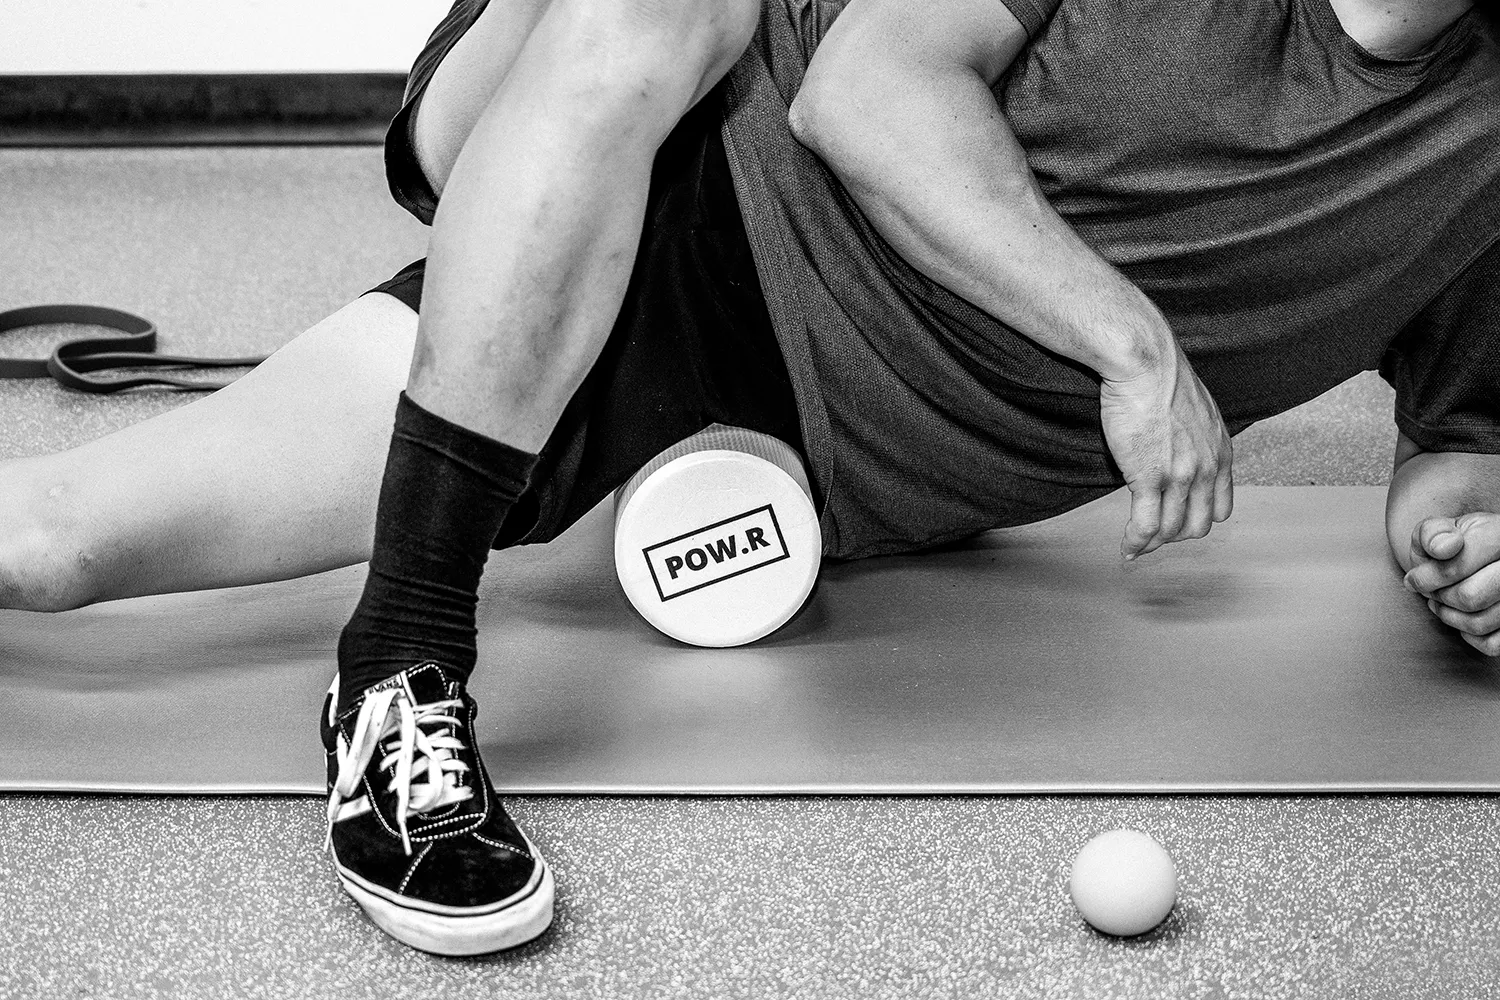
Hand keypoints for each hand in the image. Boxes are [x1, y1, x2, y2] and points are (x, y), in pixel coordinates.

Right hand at [1099, 342, 1233, 559]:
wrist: (1146, 364)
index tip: (1178, 520)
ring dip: (1153, 544)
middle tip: (1154, 535)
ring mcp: (1180, 477)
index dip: (1198, 519)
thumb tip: (1182, 443)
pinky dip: (1135, 542)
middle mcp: (1207, 470)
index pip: (1221, 508)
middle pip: (1198, 526)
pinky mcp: (1149, 478)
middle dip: (1176, 536)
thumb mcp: (1197, 410)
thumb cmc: (1163, 377)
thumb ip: (1197, 436)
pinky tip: (1126, 547)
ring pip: (1171, 530)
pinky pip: (1145, 525)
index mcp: (1221, 453)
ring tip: (1136, 546)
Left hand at [1405, 513, 1499, 654]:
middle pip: (1469, 598)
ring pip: (1481, 622)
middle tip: (1430, 591)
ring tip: (1440, 601)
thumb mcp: (1437, 529)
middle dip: (1440, 597)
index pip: (1457, 567)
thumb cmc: (1452, 543)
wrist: (1476, 555)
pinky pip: (1494, 644)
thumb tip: (1443, 549)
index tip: (1414, 580)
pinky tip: (1462, 616)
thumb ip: (1433, 533)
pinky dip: (1471, 636)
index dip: (1426, 578)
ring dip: (1450, 617)